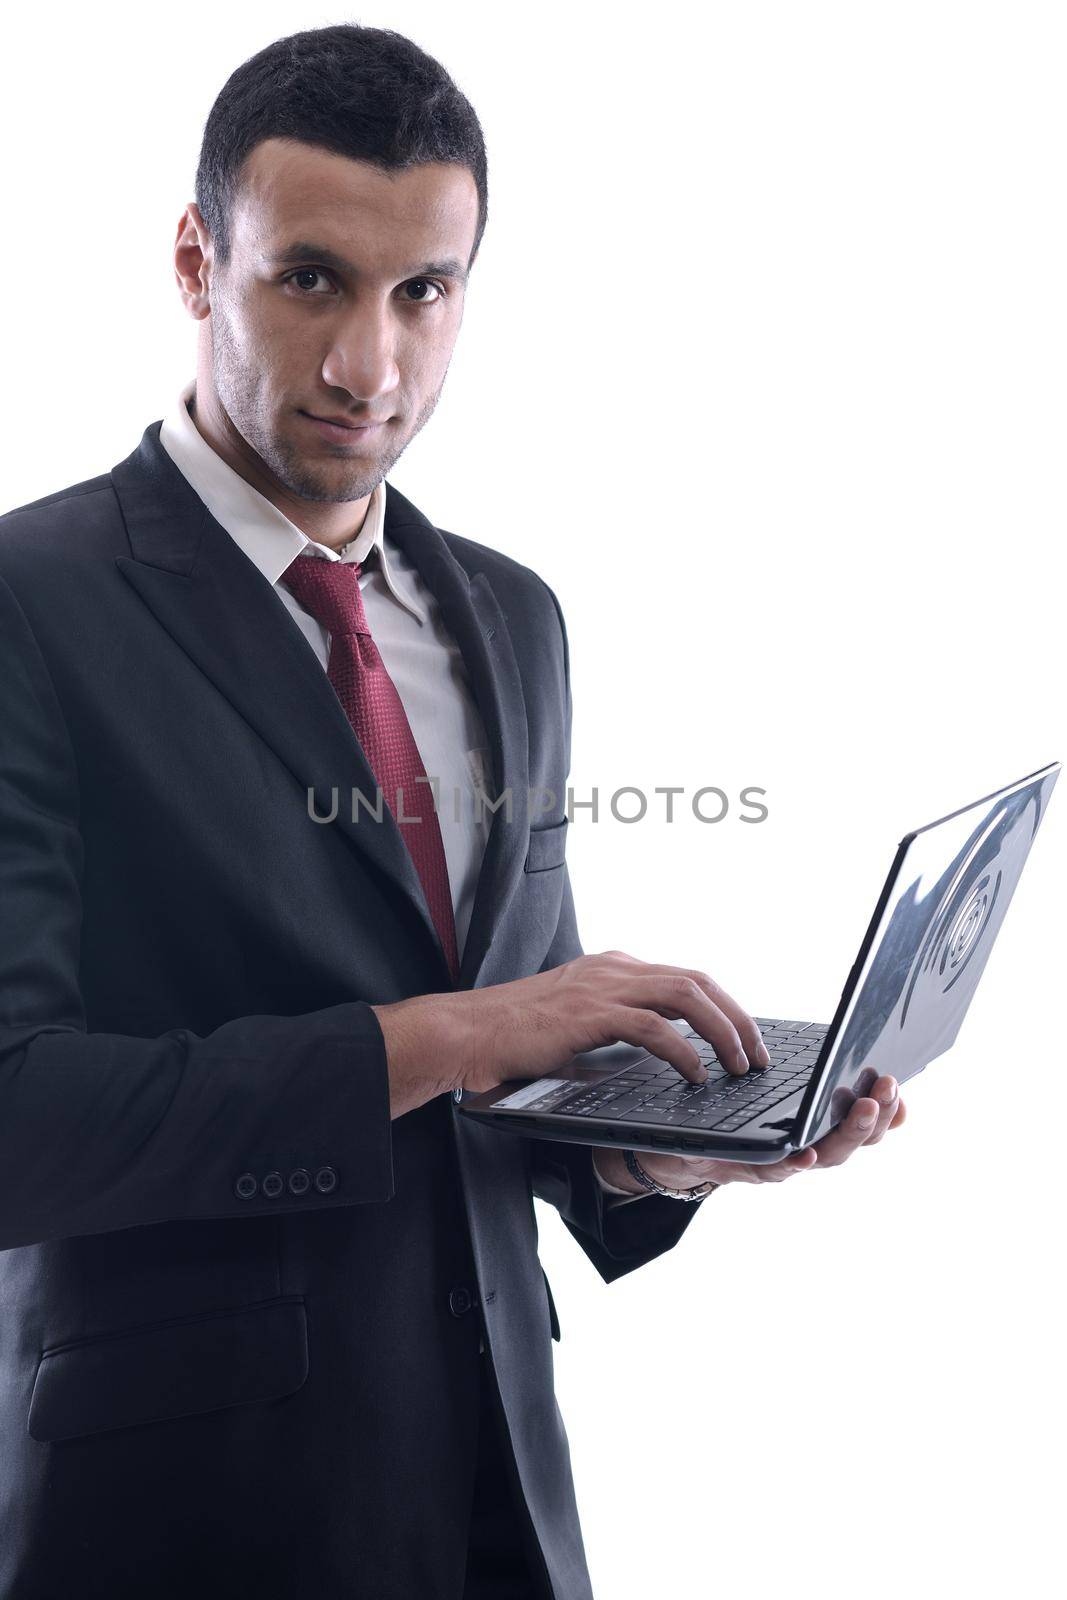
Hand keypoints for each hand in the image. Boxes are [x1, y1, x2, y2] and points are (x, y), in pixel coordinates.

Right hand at [371, 948, 767, 1119]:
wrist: (468, 1031)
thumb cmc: (514, 1035)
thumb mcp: (577, 1023)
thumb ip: (614, 1027)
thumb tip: (656, 1054)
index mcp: (614, 968)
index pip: (686, 978)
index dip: (723, 1007)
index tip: (744, 1038)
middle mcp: (615, 969)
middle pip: (698, 981)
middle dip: (737, 1018)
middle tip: (758, 1054)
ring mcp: (603, 987)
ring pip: (686, 995)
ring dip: (722, 1031)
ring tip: (740, 1065)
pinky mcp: (591, 1013)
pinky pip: (655, 1027)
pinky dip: (685, 1050)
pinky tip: (697, 1075)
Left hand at [599, 1073, 906, 1193]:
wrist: (671, 1144)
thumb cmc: (725, 1111)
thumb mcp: (766, 1087)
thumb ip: (800, 1071)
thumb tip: (843, 1031)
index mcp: (813, 1122)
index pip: (861, 1117)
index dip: (889, 1108)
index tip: (905, 1085)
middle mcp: (804, 1146)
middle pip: (853, 1139)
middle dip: (877, 1116)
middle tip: (888, 1089)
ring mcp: (778, 1162)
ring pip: (824, 1155)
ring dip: (847, 1134)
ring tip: (864, 1109)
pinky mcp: (744, 1168)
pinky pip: (774, 1169)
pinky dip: (793, 1162)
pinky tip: (804, 1150)